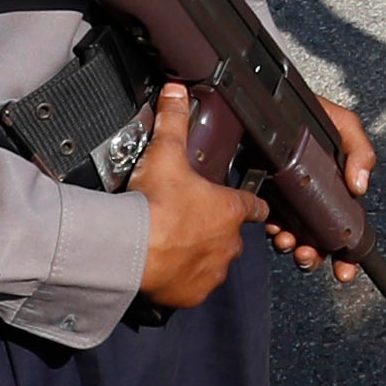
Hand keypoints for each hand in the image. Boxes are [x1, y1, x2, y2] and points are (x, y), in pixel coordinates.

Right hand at [132, 87, 260, 307]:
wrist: (131, 251)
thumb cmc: (154, 205)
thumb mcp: (165, 153)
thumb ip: (173, 120)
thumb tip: (175, 90)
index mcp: (230, 210)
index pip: (254, 206)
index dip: (250, 203)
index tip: (245, 203)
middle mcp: (229, 244)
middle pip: (230, 235)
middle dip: (214, 229)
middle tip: (187, 219)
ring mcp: (212, 272)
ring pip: (213, 262)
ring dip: (199, 254)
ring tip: (172, 242)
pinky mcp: (192, 294)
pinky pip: (193, 287)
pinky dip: (182, 279)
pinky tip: (163, 266)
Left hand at [265, 98, 378, 280]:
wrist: (268, 97)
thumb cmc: (310, 110)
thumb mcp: (343, 125)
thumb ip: (360, 151)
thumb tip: (360, 186)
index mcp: (334, 186)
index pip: (344, 226)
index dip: (346, 254)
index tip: (344, 271)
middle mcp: (311, 196)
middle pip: (317, 239)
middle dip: (314, 254)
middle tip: (308, 255)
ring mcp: (286, 197)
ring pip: (293, 235)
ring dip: (293, 246)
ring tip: (289, 242)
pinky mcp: (262, 192)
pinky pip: (268, 220)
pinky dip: (273, 229)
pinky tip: (274, 226)